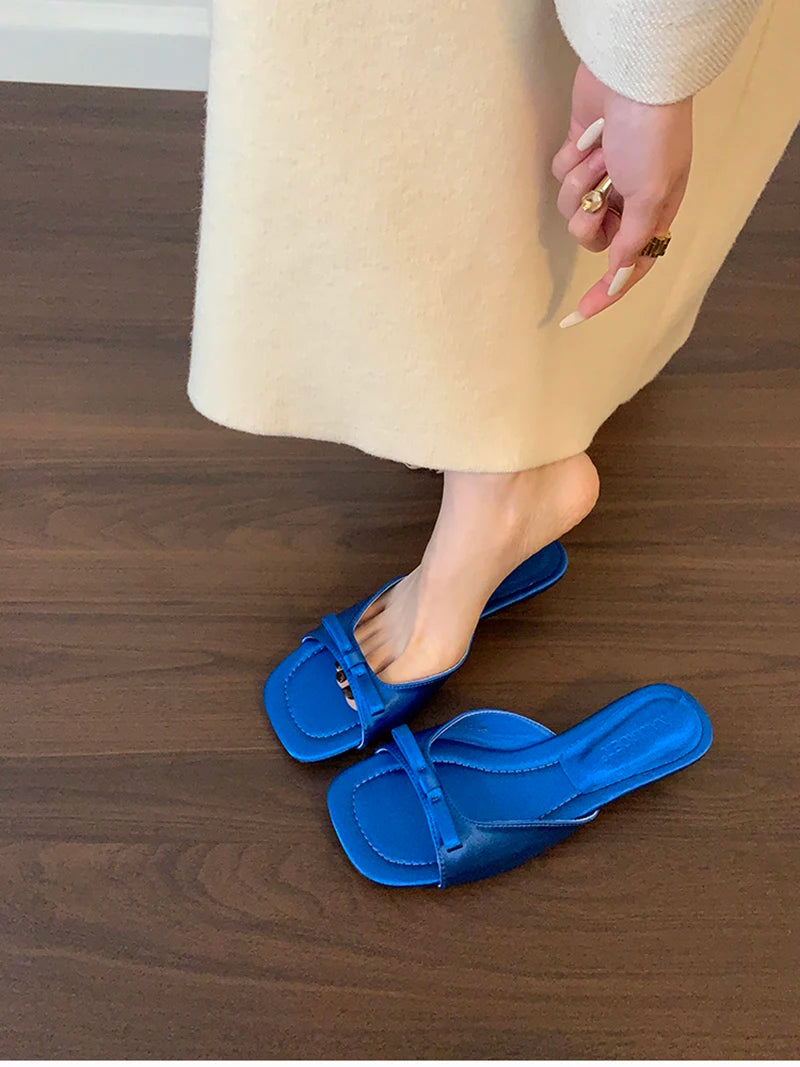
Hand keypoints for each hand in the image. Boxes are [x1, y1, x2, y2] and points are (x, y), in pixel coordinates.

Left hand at [551, 62, 692, 324]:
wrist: (634, 76)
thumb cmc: (651, 135)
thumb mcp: (652, 195)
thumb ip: (634, 240)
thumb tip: (620, 275)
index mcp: (654, 214)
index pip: (629, 269)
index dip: (604, 294)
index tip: (575, 317)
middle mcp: (627, 201)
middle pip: (592, 238)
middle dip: (589, 216)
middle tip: (602, 189)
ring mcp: (601, 178)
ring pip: (570, 208)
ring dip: (580, 182)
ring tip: (599, 153)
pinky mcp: (578, 155)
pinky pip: (560, 177)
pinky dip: (570, 158)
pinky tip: (588, 136)